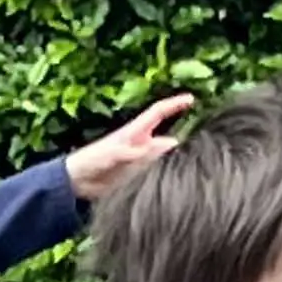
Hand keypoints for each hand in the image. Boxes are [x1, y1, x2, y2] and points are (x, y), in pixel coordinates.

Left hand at [66, 95, 194, 202]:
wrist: (77, 182)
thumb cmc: (89, 161)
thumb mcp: (108, 154)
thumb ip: (127, 152)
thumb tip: (147, 150)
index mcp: (134, 132)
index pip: (158, 113)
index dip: (174, 104)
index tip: (191, 99)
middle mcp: (141, 144)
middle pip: (168, 139)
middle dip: (184, 140)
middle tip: (203, 147)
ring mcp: (141, 160)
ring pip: (165, 157)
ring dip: (177, 161)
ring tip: (195, 166)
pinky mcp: (138, 175)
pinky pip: (158, 173)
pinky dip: (168, 175)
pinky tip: (178, 182)